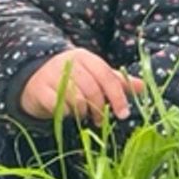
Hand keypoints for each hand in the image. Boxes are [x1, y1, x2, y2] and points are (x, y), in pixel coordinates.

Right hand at [20, 48, 143, 124]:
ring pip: (76, 99)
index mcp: (87, 58)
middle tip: (100, 121)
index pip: (107, 76)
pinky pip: (58, 106)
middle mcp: (69, 63)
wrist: (34, 77)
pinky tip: (66, 113)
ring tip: (83, 114)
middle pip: (93, 89)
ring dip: (83, 112)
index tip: (123, 114)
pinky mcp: (39, 89)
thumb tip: (143, 87)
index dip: (118, 96)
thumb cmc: (72, 78)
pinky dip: (65, 113)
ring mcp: (52, 75)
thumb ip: (117, 82)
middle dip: (100, 109)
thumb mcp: (95, 76)